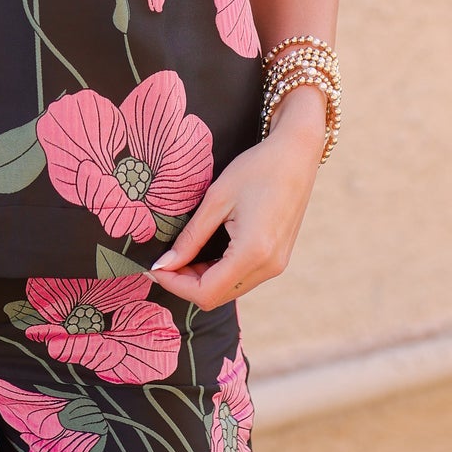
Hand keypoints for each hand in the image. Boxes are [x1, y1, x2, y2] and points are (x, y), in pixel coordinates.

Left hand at [147, 96, 324, 308]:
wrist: (297, 154)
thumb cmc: (257, 169)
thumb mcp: (216, 200)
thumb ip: (190, 238)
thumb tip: (164, 264)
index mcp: (253, 253)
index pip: (205, 292)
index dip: (175, 285)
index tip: (154, 268)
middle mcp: (268, 267)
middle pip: (217, 297)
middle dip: (185, 284)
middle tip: (163, 262)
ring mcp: (277, 265)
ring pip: (230, 290)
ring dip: (202, 280)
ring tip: (180, 256)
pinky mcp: (278, 258)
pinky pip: (243, 278)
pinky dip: (219, 273)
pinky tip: (204, 254)